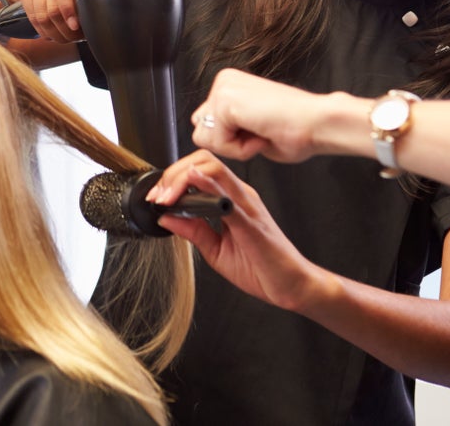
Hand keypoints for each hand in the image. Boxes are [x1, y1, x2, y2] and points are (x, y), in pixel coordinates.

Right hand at [12, 0, 79, 41]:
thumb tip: (89, 24)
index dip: (68, 7)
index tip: (75, 27)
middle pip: (50, 2)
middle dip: (63, 27)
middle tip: (72, 38)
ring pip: (39, 11)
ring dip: (51, 31)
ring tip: (63, 38)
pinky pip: (29, 11)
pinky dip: (39, 27)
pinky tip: (48, 32)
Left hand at [147, 150, 319, 311]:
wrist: (292, 286)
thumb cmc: (262, 268)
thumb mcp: (216, 250)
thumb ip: (194, 231)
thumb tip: (166, 218)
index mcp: (233, 200)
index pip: (201, 170)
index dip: (174, 176)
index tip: (156, 195)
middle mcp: (241, 197)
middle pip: (205, 162)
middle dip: (174, 173)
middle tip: (157, 196)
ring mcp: (248, 207)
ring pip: (215, 171)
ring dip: (183, 178)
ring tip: (165, 197)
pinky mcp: (252, 224)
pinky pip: (229, 198)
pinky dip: (209, 186)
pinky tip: (195, 184)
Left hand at [190, 69, 327, 162]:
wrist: (317, 122)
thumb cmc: (296, 129)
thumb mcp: (250, 128)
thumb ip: (229, 128)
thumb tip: (209, 135)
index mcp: (231, 85)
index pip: (208, 124)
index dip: (232, 140)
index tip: (259, 132)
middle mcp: (224, 82)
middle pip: (202, 130)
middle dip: (228, 143)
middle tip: (259, 134)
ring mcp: (223, 88)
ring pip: (205, 138)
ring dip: (234, 146)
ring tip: (261, 133)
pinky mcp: (225, 100)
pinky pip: (217, 143)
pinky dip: (240, 149)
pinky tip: (262, 134)